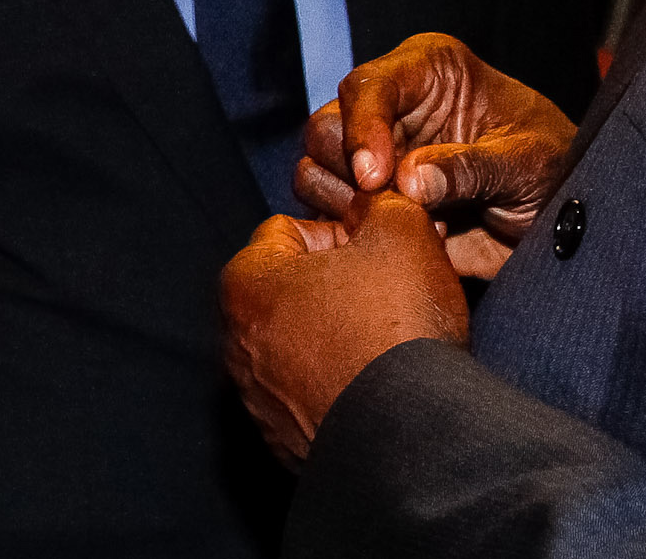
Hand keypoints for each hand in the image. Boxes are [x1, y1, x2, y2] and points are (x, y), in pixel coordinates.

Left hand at [220, 194, 468, 464]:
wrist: (412, 438)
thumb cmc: (397, 328)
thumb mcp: (402, 233)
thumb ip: (382, 204)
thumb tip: (377, 203)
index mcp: (244, 282)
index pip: (292, 230)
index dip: (346, 233)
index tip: (381, 255)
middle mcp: (234, 342)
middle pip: (293, 288)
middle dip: (339, 285)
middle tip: (391, 295)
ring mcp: (255, 399)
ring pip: (301, 343)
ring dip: (339, 336)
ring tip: (388, 345)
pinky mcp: (283, 442)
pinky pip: (311, 394)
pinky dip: (339, 386)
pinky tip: (378, 390)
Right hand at [294, 32, 576, 282]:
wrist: (561, 224)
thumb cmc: (555, 171)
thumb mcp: (526, 164)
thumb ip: (469, 168)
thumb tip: (407, 181)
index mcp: (429, 72)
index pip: (367, 86)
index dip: (362, 129)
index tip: (374, 178)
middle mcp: (393, 107)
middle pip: (326, 128)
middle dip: (354, 173)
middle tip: (400, 209)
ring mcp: (377, 154)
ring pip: (316, 170)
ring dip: (353, 207)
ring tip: (417, 225)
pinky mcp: (369, 198)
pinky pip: (326, 212)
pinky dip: (354, 232)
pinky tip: (406, 241)